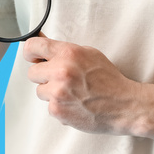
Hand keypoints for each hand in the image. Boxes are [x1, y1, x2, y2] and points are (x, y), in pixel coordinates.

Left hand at [23, 36, 140, 134]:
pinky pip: (49, 106)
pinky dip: (59, 106)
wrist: (123, 105)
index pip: (33, 46)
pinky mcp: (58, 110)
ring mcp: (58, 92)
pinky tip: (75, 104)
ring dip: (51, 92)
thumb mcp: (89, 54)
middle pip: (32, 72)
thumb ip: (63, 50)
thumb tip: (41, 43)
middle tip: (59, 78)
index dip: (30, 52)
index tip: (32, 56)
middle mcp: (61, 71)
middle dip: (44, 75)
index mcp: (68, 53)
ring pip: (40, 90)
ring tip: (71, 92)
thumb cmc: (108, 79)